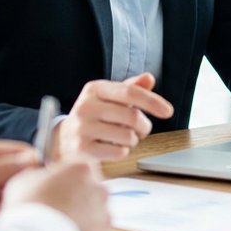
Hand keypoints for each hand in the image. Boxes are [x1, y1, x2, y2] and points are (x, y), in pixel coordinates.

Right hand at [2, 159, 110, 230]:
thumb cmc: (29, 209)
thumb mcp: (24, 180)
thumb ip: (38, 174)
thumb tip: (39, 177)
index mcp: (81, 168)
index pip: (80, 163)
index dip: (66, 173)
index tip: (56, 182)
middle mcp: (98, 188)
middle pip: (90, 187)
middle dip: (76, 195)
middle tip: (56, 207)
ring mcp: (104, 213)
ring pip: (94, 211)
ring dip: (81, 216)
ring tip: (59, 226)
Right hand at [53, 72, 174, 161]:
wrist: (62, 140)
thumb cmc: (93, 117)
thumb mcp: (109, 98)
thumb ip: (130, 89)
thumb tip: (149, 78)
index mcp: (94, 88)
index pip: (130, 92)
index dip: (153, 101)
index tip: (168, 111)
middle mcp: (86, 106)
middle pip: (132, 117)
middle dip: (144, 127)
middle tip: (141, 130)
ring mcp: (82, 128)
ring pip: (128, 137)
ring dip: (133, 140)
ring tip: (123, 138)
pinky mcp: (82, 149)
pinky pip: (119, 152)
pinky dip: (123, 152)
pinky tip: (112, 148)